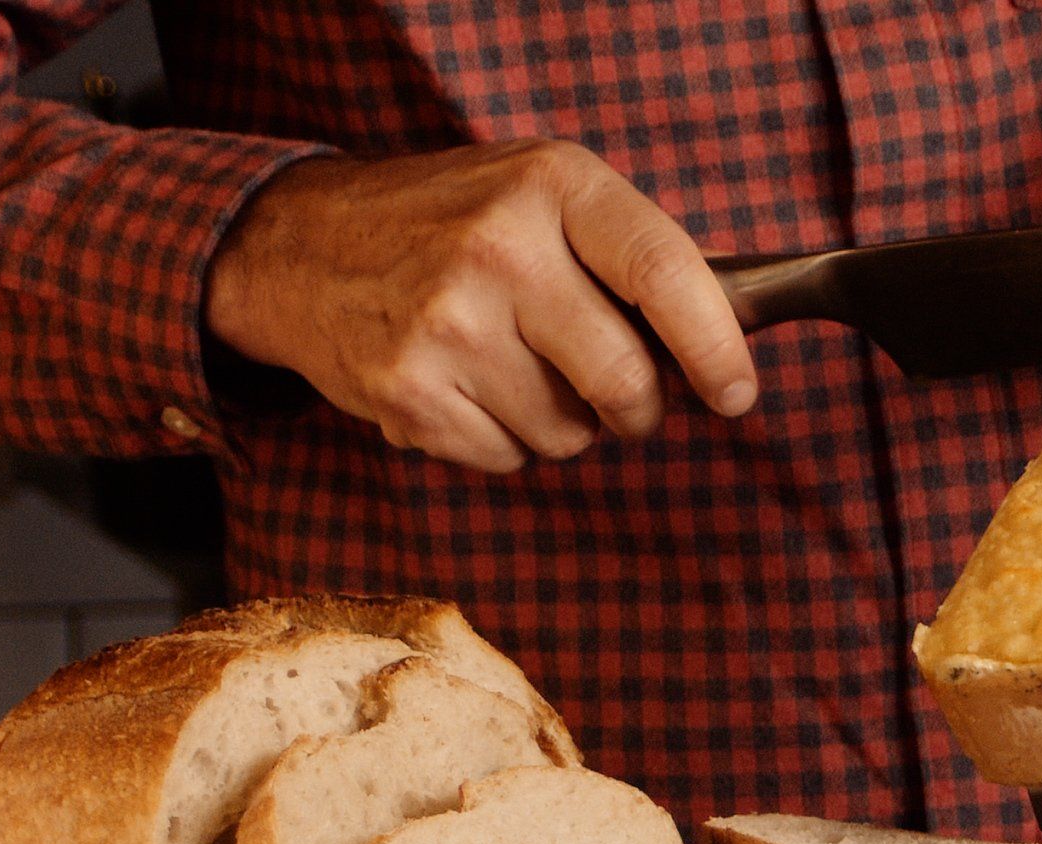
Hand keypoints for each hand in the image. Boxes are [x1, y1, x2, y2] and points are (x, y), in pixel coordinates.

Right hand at [204, 140, 755, 471]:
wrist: (302, 245)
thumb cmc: (452, 223)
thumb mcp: (544, 195)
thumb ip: (632, 256)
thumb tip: (729, 340)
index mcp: (552, 187)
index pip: (664, 273)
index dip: (717, 348)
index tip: (739, 393)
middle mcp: (499, 250)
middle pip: (625, 381)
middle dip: (639, 409)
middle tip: (622, 395)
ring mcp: (447, 323)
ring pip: (569, 435)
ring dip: (563, 423)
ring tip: (514, 367)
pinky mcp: (407, 390)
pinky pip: (507, 458)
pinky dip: (503, 440)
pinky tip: (468, 386)